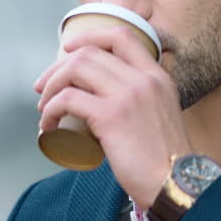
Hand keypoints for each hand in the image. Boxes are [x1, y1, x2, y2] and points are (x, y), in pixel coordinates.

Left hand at [34, 25, 192, 208]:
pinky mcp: (111, 116)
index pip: (122, 37)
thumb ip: (141, 103)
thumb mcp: (160, 117)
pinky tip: (49, 126)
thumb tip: (106, 106)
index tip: (69, 49)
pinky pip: (68, 100)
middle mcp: (143, 80)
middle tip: (44, 88)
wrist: (176, 184)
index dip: (90, 36)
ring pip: (75, 69)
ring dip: (51, 87)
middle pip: (89, 53)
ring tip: (45, 109)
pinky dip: (50, 110)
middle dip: (58, 68)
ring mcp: (128, 95)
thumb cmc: (165, 162)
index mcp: (157, 77)